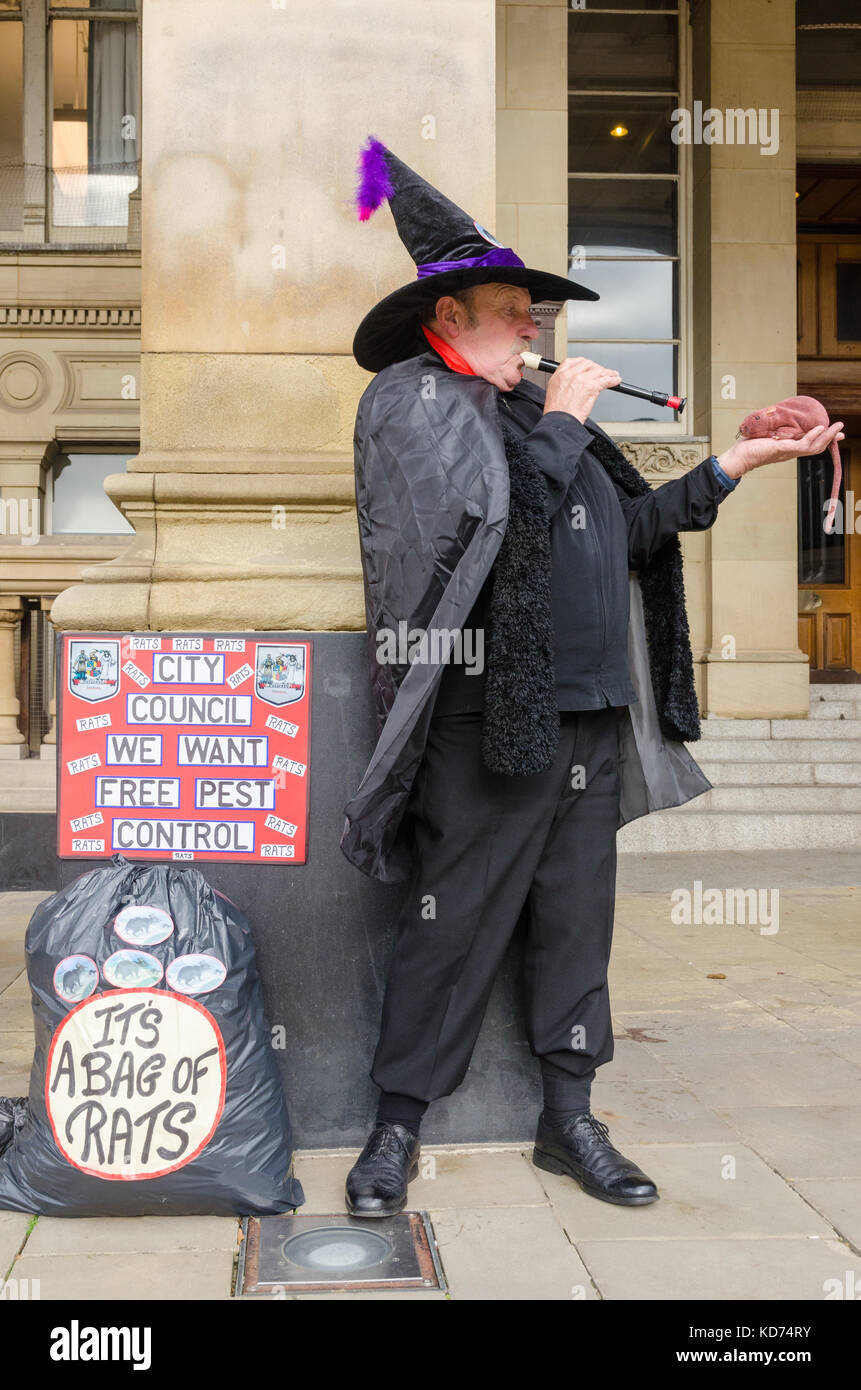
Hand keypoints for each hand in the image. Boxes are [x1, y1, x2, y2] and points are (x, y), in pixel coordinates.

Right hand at [542, 356, 621, 424]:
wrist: (560, 421)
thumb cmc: (557, 411)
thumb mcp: (554, 391)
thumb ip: (565, 383)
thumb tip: (576, 382)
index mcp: (560, 374)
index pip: (574, 361)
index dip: (584, 363)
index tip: (589, 366)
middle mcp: (570, 374)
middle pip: (588, 364)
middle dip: (597, 368)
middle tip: (602, 372)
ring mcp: (581, 379)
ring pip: (599, 371)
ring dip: (608, 373)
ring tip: (613, 375)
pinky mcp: (591, 386)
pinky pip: (605, 380)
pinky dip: (613, 380)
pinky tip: (615, 381)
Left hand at [717, 421, 844, 479]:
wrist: (739, 457)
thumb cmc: (750, 446)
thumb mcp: (768, 434)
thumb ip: (777, 428)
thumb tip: (780, 415)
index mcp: (790, 448)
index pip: (810, 444)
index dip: (823, 439)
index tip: (835, 432)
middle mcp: (792, 452)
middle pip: (816, 446)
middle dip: (830, 438)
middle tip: (842, 429)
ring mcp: (789, 452)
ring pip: (814, 446)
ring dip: (827, 436)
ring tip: (837, 426)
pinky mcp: (783, 450)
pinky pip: (802, 444)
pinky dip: (813, 436)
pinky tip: (819, 428)